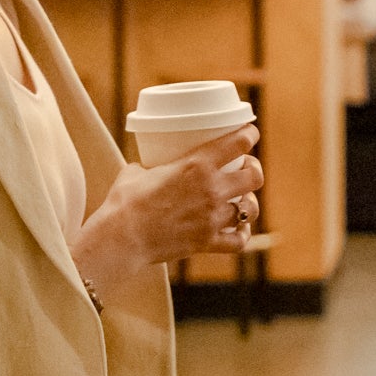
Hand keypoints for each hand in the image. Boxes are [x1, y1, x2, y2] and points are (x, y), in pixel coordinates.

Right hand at [72, 125, 263, 306]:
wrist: (120, 238)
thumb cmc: (124, 201)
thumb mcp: (137, 171)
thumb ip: (150, 166)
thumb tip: (146, 166)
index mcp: (197, 165)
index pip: (239, 142)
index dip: (250, 134)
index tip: (250, 133)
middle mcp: (211, 189)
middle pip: (254, 175)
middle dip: (254, 169)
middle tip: (246, 168)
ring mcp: (212, 218)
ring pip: (250, 208)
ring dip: (249, 202)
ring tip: (243, 200)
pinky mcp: (207, 242)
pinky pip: (238, 240)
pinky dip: (241, 234)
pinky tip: (238, 229)